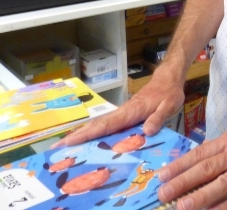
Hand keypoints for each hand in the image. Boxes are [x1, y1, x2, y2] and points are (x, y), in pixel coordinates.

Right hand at [59, 64, 184, 146]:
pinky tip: (89, 141)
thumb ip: (158, 118)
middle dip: (77, 136)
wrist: (168, 79)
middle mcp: (122, 112)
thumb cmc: (169, 93)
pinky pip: (107, 125)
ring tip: (66, 146)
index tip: (70, 141)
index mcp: (131, 112)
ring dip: (83, 134)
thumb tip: (146, 132)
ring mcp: (122, 113)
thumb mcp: (169, 105)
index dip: (88, 134)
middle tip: (57, 147)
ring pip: (100, 125)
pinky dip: (95, 132)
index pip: (107, 124)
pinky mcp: (125, 115)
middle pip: (97, 125)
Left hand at [156, 93, 226, 209]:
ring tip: (182, 206)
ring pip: (221, 185)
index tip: (162, 175)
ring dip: (200, 197)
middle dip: (182, 182)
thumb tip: (202, 158)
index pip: (199, 154)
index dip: (180, 165)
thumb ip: (222, 146)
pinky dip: (226, 206)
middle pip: (205, 169)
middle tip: (163, 193)